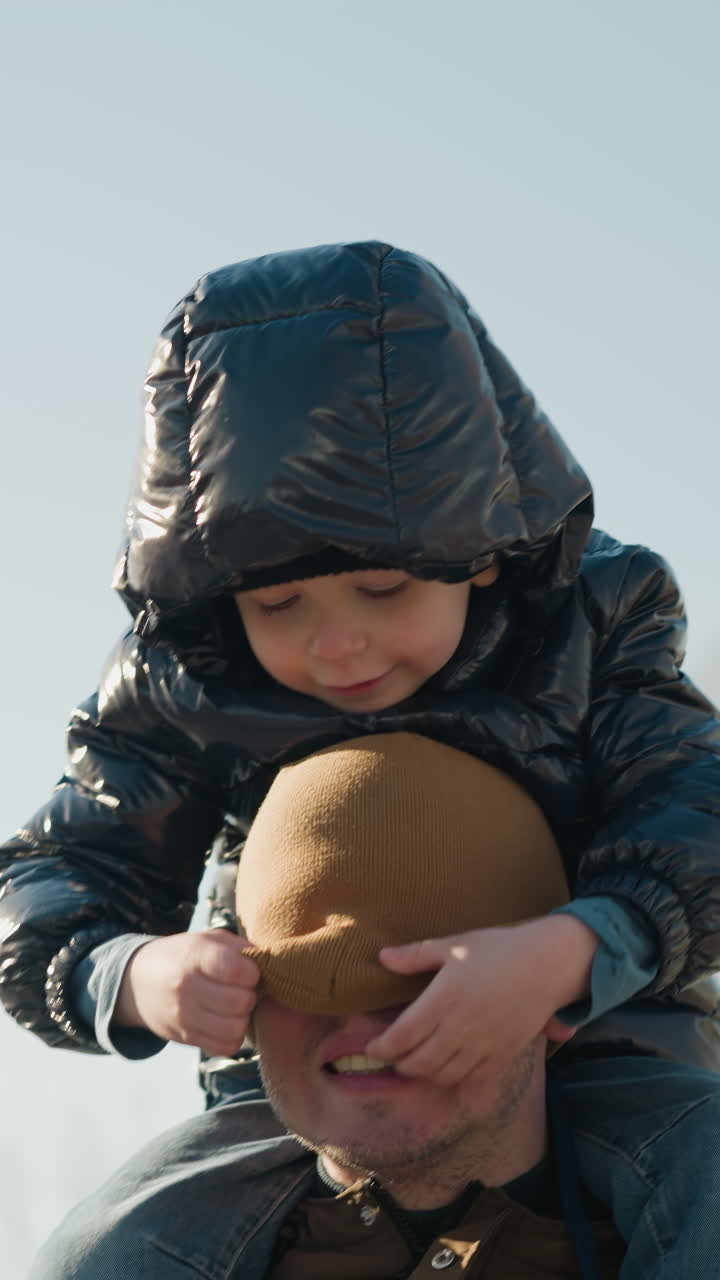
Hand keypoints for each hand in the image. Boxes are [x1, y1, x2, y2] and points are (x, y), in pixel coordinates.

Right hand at [114, 930, 259, 1056]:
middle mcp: (186, 988)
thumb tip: (270, 965)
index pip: (236, 969)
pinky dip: (233, 1035)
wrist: (139, 982)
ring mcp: (184, 1017)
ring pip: (235, 1028)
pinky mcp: (186, 1038)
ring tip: (236, 1005)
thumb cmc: (184, 955)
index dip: (252, 971)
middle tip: (243, 988)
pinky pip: (225, 1046)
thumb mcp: (207, 939)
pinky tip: (227, 1020)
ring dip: (243, 1017)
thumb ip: (240, 948)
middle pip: (240, 1002)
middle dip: (250, 994)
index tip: (249, 970)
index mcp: (194, 957)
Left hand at [365, 915, 597, 1085]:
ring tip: (414, 1063)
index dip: (381, 1047)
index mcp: (443, 998)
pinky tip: (446, 1071)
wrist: (547, 965)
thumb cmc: (499, 949)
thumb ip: (416, 955)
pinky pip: (472, 1079)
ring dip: (423, 1074)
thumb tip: (383, 958)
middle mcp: (460, 1027)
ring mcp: (482, 1045)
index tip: (371, 1047)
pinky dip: (453, 1081)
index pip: (402, 1036)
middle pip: (418, 1062)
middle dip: (399, 1064)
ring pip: (442, 1075)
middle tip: (391, 1056)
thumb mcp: (455, 945)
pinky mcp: (502, 1054)